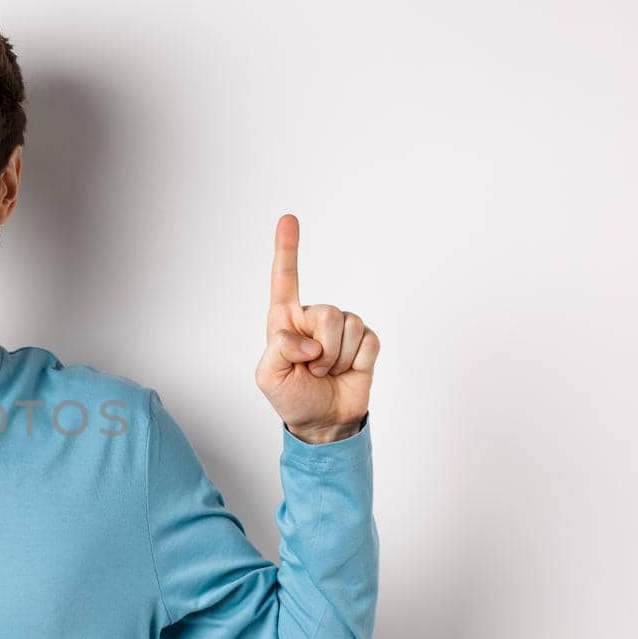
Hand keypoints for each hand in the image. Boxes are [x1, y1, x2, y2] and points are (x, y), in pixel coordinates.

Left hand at [253, 214, 379, 443]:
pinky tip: (348, 371)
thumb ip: (279, 350)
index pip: (284, 279)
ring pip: (348, 326)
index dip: (287, 249)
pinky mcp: (365, 340)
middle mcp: (313, 318)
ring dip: (338, 358)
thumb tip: (307, 340)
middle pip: (326, 312)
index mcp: (284, 321)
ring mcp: (341, 328)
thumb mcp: (269, 376)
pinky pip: (368, 341)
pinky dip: (357, 361)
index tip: (288, 218)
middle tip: (313, 369)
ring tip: (327, 372)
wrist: (323, 420)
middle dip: (322, 349)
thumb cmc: (291, 397)